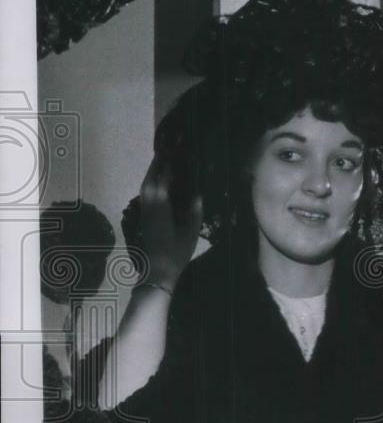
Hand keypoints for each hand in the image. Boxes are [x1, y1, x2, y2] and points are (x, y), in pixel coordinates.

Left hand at [139, 155, 202, 287]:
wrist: (157, 272)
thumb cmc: (176, 253)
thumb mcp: (190, 232)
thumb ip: (194, 211)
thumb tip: (198, 194)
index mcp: (161, 206)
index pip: (163, 178)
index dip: (169, 164)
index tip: (176, 150)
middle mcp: (149, 204)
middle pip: (151, 178)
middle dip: (158, 163)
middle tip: (168, 150)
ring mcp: (144, 211)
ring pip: (146, 185)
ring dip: (153, 173)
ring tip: (164, 163)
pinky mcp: (144, 217)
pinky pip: (146, 193)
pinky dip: (151, 183)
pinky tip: (160, 183)